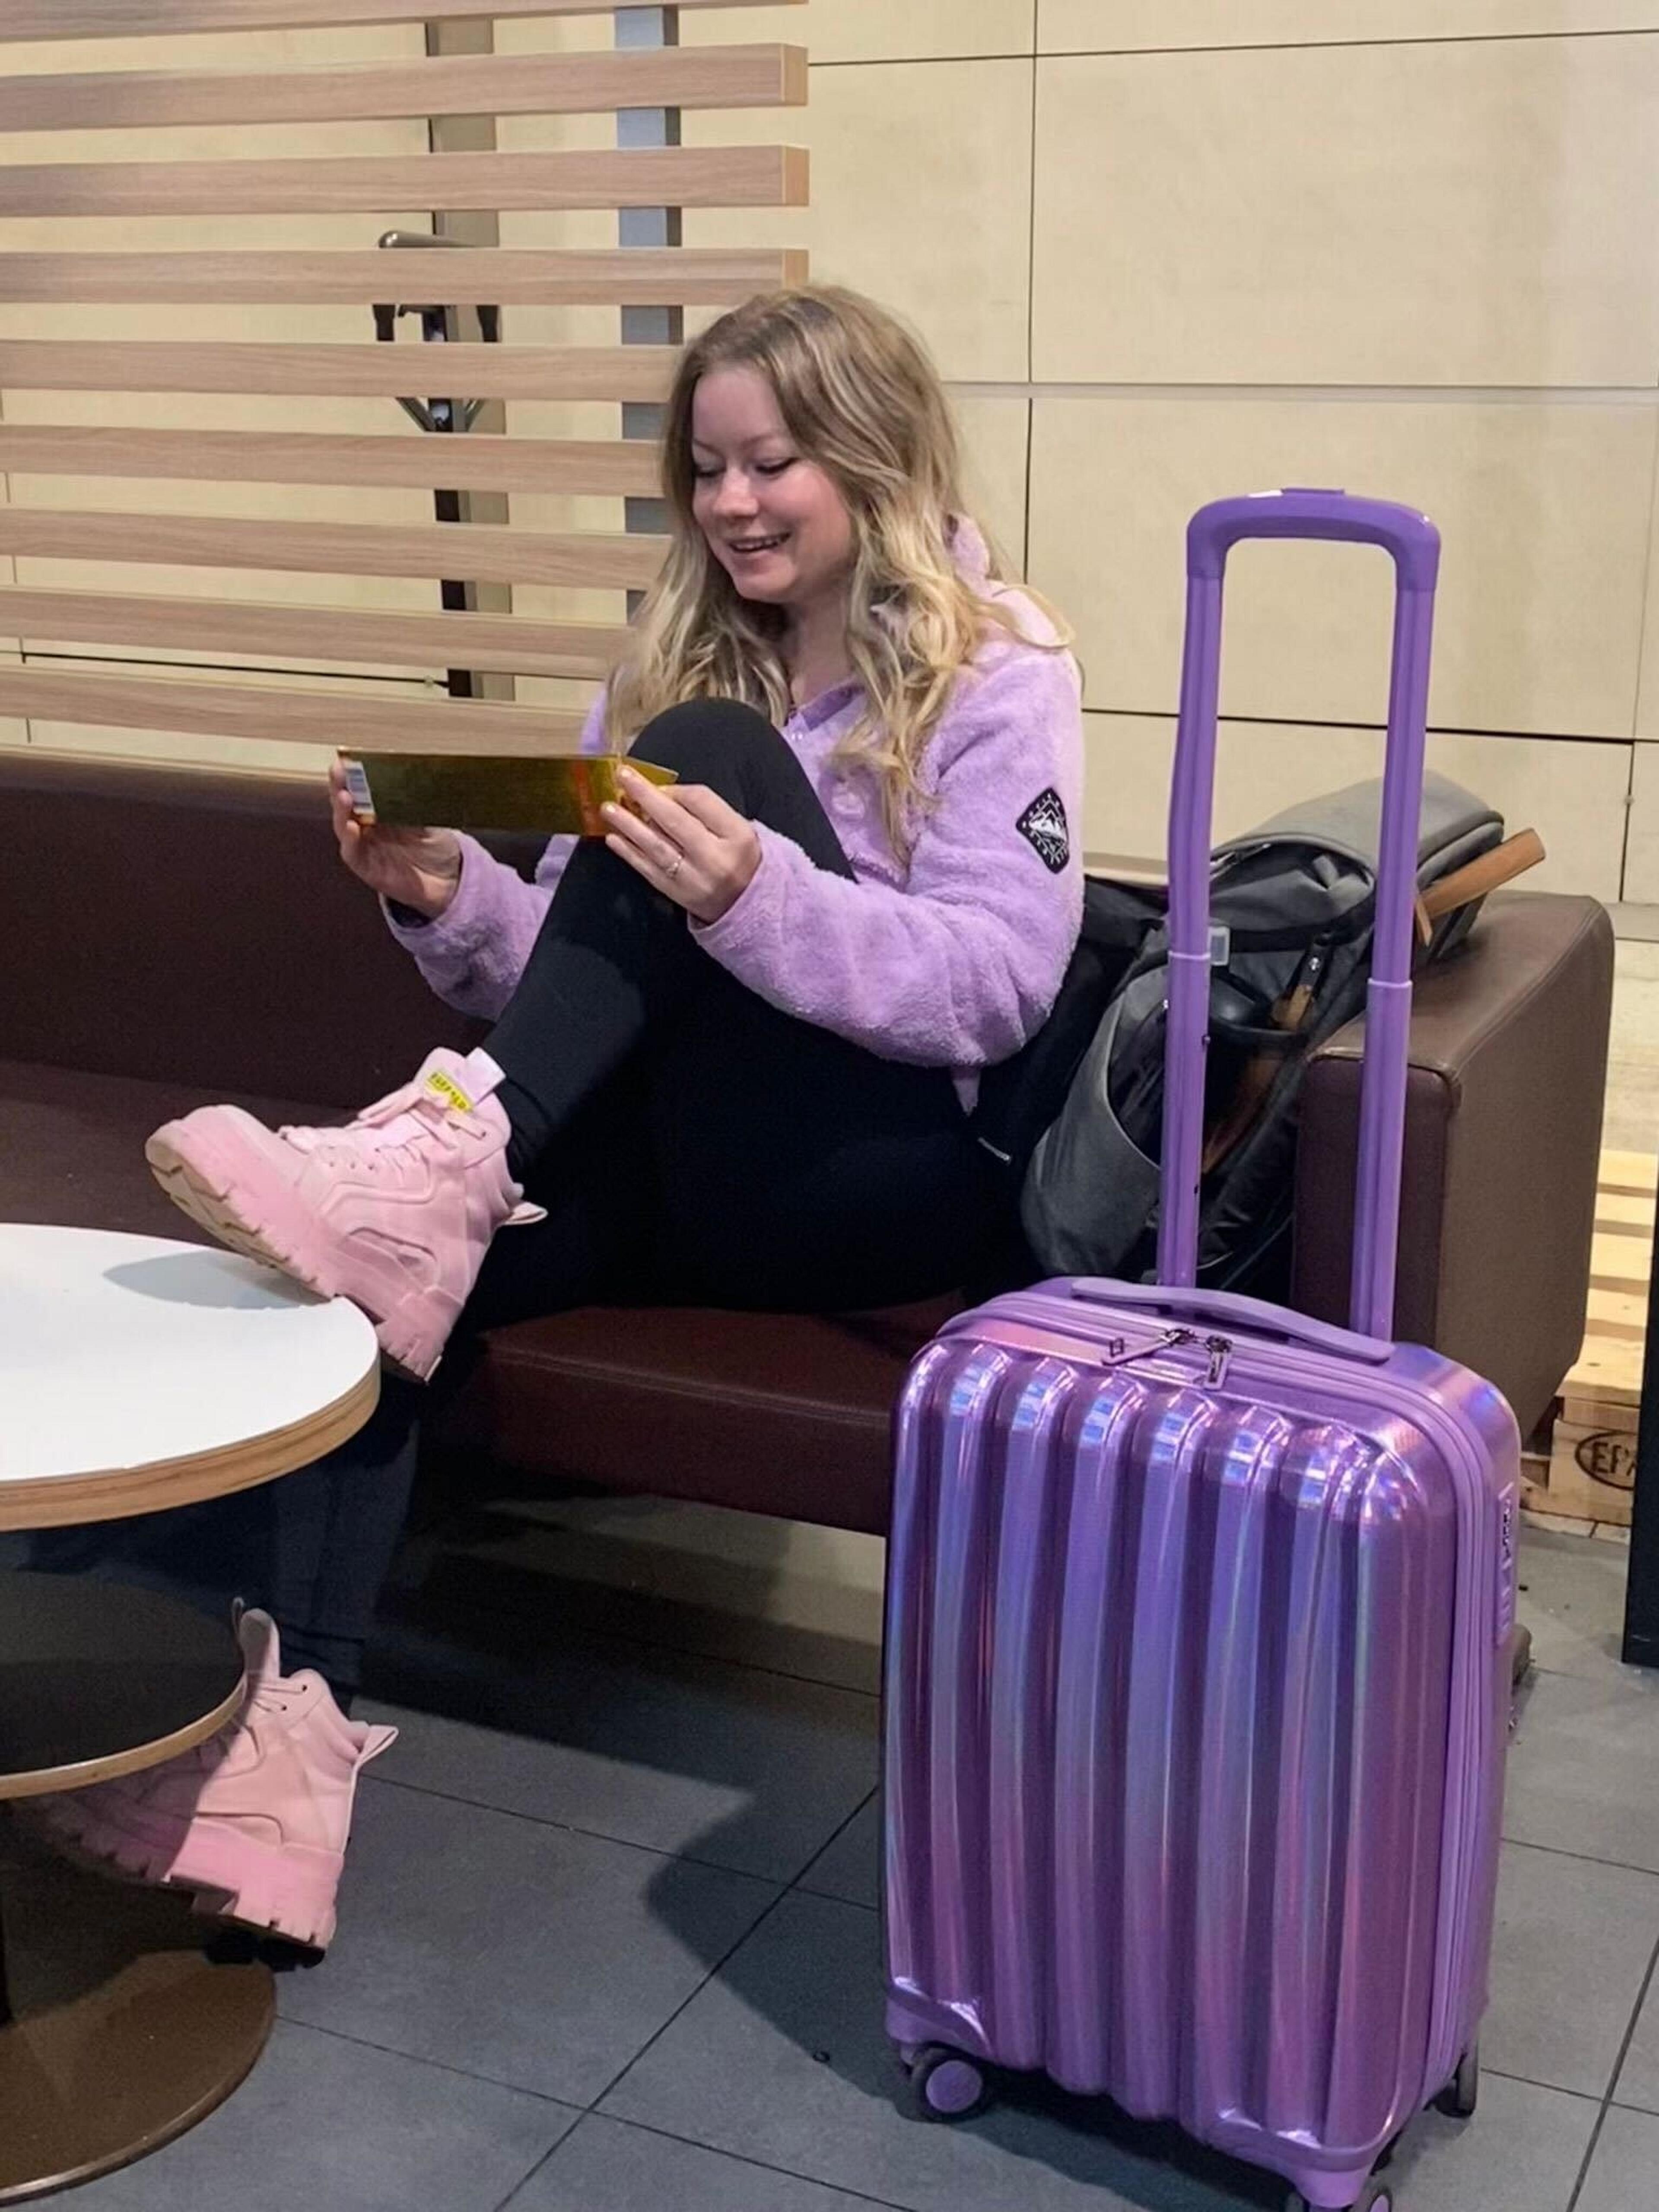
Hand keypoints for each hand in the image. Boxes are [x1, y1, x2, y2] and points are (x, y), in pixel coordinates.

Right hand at [328, 758, 462, 918]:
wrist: (448, 882)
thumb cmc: (436, 847)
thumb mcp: (428, 818)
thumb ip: (414, 801)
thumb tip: (406, 775)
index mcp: (381, 808)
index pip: (361, 787)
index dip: (353, 774)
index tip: (349, 758)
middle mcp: (368, 825)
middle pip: (347, 802)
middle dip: (340, 785)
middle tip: (339, 770)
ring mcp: (365, 845)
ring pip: (343, 825)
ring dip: (341, 810)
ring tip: (344, 796)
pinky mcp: (366, 867)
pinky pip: (352, 852)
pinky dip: (349, 839)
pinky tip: (350, 826)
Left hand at [601, 768, 761, 924]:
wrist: (747, 905)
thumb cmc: (738, 858)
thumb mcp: (737, 828)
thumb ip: (705, 809)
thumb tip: (663, 794)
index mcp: (736, 835)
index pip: (701, 802)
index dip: (675, 789)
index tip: (657, 784)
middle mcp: (715, 858)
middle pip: (675, 821)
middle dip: (646, 797)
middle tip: (623, 777)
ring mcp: (693, 879)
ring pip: (656, 847)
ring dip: (629, 825)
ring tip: (609, 808)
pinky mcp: (676, 894)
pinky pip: (648, 870)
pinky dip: (629, 853)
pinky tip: (613, 838)